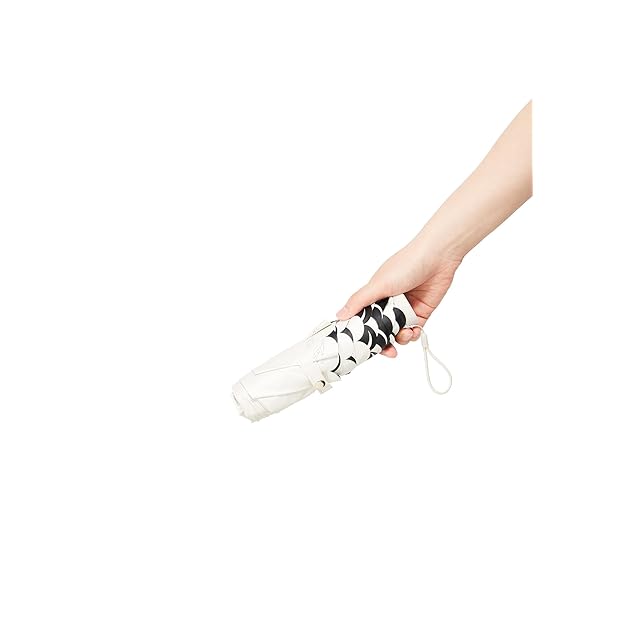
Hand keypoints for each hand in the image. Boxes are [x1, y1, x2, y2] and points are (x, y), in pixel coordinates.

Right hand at [336, 239, 460, 356]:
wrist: (438, 258)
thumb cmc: (406, 265)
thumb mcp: (378, 284)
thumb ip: (359, 301)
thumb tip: (339, 315)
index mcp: (374, 296)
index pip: (363, 319)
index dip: (362, 333)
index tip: (363, 346)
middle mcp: (388, 304)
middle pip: (381, 330)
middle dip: (383, 342)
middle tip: (387, 350)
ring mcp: (404, 310)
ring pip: (398, 333)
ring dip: (400, 338)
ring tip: (404, 333)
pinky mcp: (420, 313)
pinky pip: (414, 331)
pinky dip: (413, 335)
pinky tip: (414, 330)